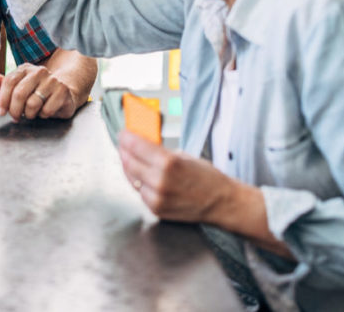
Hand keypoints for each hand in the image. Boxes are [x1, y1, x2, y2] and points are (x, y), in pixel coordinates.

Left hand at [0, 63, 82, 120]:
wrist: (64, 92)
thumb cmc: (36, 92)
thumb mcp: (18, 88)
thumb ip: (1, 84)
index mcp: (25, 69)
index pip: (9, 82)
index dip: (2, 99)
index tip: (1, 112)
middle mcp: (39, 71)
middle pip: (19, 93)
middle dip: (15, 110)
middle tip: (16, 117)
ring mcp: (52, 80)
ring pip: (32, 104)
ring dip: (30, 114)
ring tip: (32, 113)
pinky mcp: (63, 91)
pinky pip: (46, 110)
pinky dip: (43, 115)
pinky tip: (45, 111)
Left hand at [118, 130, 240, 223]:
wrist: (220, 202)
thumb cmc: (206, 178)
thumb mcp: (184, 156)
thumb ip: (160, 152)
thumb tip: (141, 145)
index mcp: (168, 163)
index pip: (136, 145)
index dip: (126, 138)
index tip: (123, 134)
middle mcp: (160, 181)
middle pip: (129, 161)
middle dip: (124, 151)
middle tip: (123, 145)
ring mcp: (156, 197)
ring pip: (131, 178)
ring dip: (129, 167)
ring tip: (130, 159)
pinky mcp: (156, 209)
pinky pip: (139, 192)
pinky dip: (138, 183)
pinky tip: (141, 176)